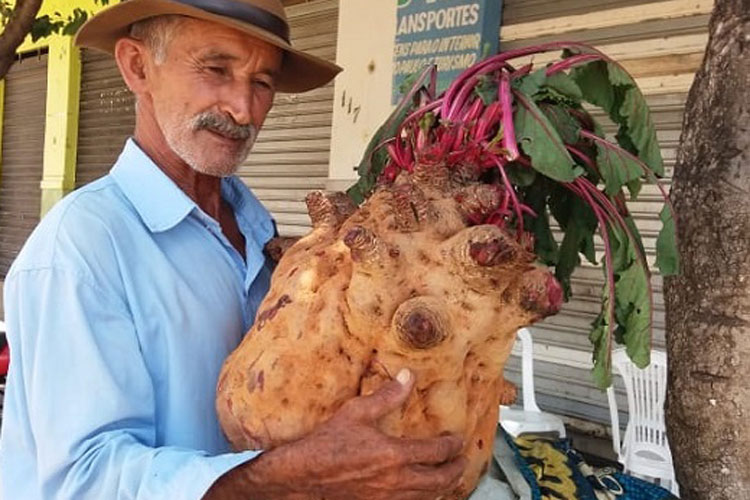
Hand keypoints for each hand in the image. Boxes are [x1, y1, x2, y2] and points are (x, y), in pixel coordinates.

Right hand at [205, 369, 466, 499]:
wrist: (302, 477)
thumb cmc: (326, 444)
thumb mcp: (356, 412)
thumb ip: (387, 396)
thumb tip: (408, 376)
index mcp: (395, 455)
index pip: (437, 452)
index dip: (453, 445)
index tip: (458, 438)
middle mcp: (397, 481)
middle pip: (441, 480)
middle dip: (457, 470)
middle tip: (463, 460)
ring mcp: (388, 497)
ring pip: (428, 496)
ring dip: (444, 486)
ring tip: (449, 477)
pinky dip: (423, 496)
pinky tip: (421, 490)